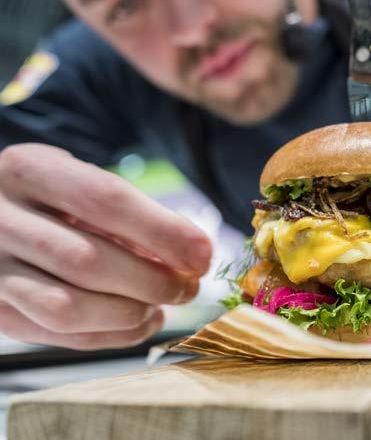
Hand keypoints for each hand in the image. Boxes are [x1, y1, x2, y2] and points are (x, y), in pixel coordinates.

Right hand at [0, 144, 211, 349]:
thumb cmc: (49, 197)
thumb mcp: (78, 180)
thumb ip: (126, 212)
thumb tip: (189, 253)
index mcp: (29, 170)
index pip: (105, 201)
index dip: (163, 231)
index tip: (204, 254)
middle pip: (88, 261)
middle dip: (154, 281)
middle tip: (190, 286)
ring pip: (68, 308)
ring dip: (131, 314)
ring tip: (163, 305)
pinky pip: (58, 336)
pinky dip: (112, 336)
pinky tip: (141, 322)